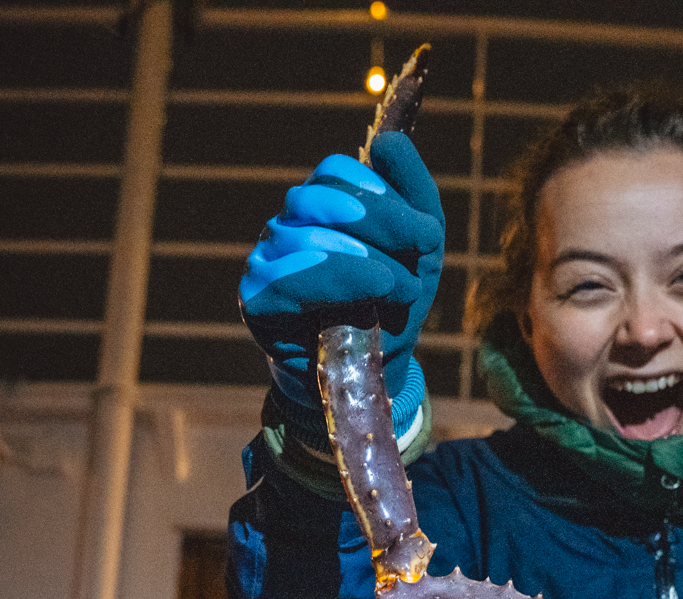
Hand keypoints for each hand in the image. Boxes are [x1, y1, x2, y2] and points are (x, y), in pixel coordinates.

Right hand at [240, 133, 444, 434]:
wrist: (374, 372)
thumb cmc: (393, 307)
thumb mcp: (421, 250)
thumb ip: (415, 192)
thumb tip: (388, 142)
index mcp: (323, 205)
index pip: (337, 172)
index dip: (383, 196)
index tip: (424, 236)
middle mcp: (288, 224)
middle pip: (321, 197)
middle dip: (381, 226)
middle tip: (417, 261)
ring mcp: (267, 258)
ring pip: (307, 234)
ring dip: (366, 263)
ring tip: (397, 292)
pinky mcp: (257, 298)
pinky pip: (287, 277)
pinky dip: (337, 283)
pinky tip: (369, 300)